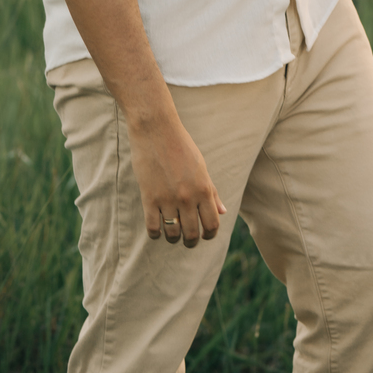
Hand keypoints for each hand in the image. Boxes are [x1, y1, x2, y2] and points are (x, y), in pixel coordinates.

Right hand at [128, 112, 225, 248]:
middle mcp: (188, 197)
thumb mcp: (201, 167)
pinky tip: (158, 228)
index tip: (205, 236)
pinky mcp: (149, 199)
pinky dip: (156, 234)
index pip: (212, 224)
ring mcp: (168, 199)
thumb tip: (222, 212)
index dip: (210, 235)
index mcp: (204, 188)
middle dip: (191, 241)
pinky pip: (153, 228)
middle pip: (192, 234)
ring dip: (174, 238)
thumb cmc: (181, 146)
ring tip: (173, 234)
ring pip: (173, 234)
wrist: (157, 130)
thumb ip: (211, 191)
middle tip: (188, 240)